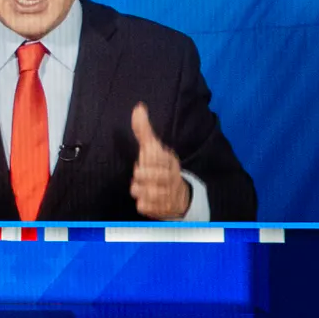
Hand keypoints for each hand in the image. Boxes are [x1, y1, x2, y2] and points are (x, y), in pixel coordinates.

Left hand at [130, 104, 189, 218]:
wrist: (179, 197)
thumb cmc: (160, 168)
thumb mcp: (154, 148)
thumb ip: (143, 130)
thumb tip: (138, 107)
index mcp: (169, 161)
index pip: (152, 156)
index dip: (145, 160)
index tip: (145, 160)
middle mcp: (171, 177)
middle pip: (142, 174)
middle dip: (139, 175)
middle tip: (143, 175)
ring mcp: (168, 195)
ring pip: (140, 191)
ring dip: (138, 189)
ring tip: (145, 187)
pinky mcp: (162, 210)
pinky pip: (142, 206)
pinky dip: (142, 203)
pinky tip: (148, 199)